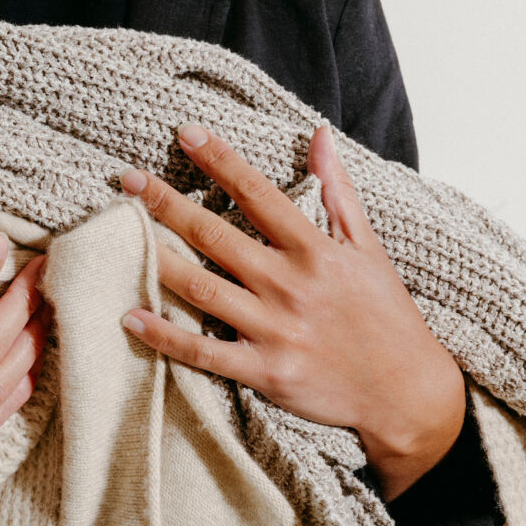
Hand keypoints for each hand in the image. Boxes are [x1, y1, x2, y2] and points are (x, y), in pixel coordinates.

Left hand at [117, 122, 464, 499]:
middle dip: (168, 204)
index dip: (220, 160)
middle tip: (128, 179)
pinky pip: (204, 352)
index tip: (185, 132)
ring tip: (117, 234)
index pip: (258, 193)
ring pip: (202, 288)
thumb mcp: (369, 247)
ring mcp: (275, 330)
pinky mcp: (265, 371)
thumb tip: (320, 135)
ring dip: (156, 259)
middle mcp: (290, 285)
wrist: (407, 392)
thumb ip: (338, 190)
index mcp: (315, 250)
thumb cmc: (386, 316)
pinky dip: (165, 335)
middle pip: (216, 236)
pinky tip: (130, 316)